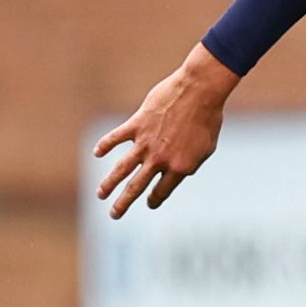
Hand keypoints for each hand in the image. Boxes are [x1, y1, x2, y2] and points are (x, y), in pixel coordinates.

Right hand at [93, 43, 239, 216]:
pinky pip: (116, 138)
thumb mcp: (206, 148)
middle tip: (114, 215)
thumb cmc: (208, 119)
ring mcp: (146, 143)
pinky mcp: (136, 125)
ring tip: (100, 194)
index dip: (155, 199)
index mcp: (180, 167)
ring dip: (109, 183)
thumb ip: (190, 163)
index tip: (149, 203)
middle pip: (137, 187)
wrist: (200, 92)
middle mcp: (160, 159)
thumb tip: (181, 172)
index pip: (162, 191)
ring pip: (122, 169)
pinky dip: (105, 145)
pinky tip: (97, 153)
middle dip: (124, 203)